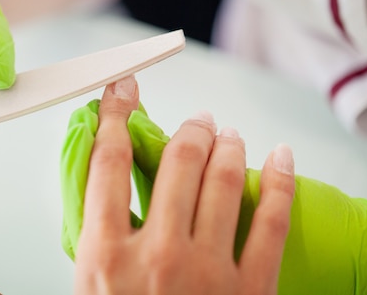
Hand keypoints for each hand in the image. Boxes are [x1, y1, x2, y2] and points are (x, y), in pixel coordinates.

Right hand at [61, 76, 294, 293]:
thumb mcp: (86, 290)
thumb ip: (93, 239)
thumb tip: (96, 187)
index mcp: (105, 255)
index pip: (106, 163)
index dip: (115, 116)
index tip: (122, 90)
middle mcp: (156, 254)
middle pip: (175, 162)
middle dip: (188, 129)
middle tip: (195, 120)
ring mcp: (206, 271)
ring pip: (222, 180)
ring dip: (226, 145)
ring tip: (226, 133)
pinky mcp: (249, 290)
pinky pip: (270, 221)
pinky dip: (279, 181)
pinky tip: (280, 156)